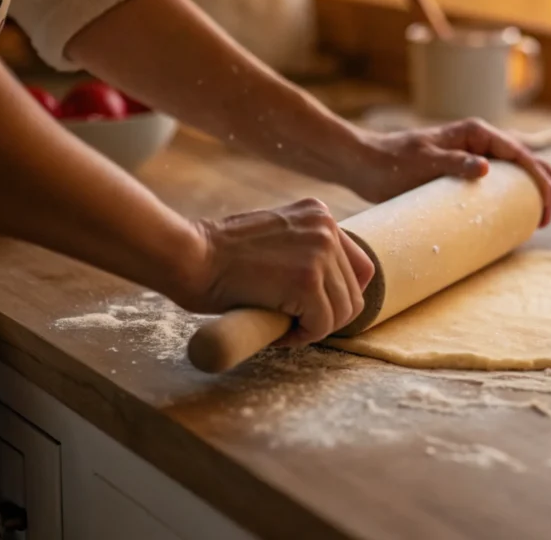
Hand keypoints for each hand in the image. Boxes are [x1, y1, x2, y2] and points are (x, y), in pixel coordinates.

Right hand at [181, 199, 375, 343]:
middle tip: (293, 321)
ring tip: (285, 326)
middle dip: (326, 314)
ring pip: (343, 311)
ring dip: (316, 327)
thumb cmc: (220, 255)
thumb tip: (330, 286)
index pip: (359, 266)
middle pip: (354, 291)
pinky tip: (280, 332)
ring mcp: (320, 253)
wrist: (190, 256)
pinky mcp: (307, 282)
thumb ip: (304, 249)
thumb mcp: (276, 237)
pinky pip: (323, 324)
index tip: (315, 308)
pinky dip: (303, 336)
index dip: (341, 294)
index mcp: (320, 214)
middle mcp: (327, 228)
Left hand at [351, 118, 550, 225]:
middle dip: (542, 182)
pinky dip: (511, 192)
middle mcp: (476, 140)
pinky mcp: (459, 169)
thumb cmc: (392, 162)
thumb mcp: (424, 163)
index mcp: (473, 131)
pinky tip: (517, 208)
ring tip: (544, 212)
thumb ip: (455, 162)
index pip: (517, 153)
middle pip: (521, 160)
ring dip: (530, 188)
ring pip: (510, 170)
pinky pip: (494, 180)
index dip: (538, 175)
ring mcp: (468, 154)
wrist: (365, 164)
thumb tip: (487, 167)